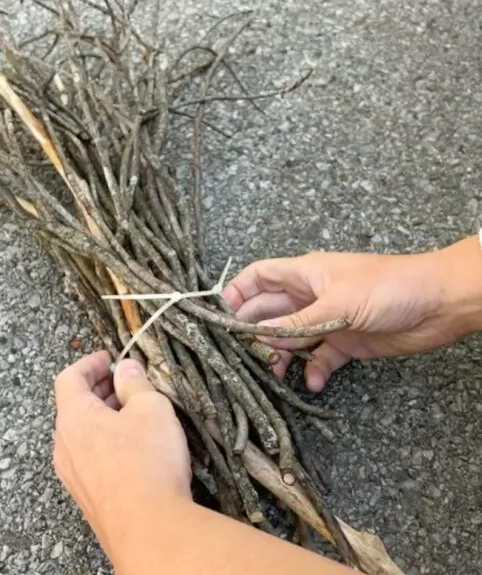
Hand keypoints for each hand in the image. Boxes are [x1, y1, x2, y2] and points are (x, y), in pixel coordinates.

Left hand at [53, 352, 190, 563]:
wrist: (149, 529)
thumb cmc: (148, 461)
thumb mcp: (150, 407)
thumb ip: (135, 383)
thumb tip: (126, 369)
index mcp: (74, 418)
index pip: (68, 379)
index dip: (88, 363)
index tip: (108, 358)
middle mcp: (65, 447)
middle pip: (73, 406)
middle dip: (98, 389)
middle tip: (124, 382)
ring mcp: (74, 476)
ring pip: (81, 435)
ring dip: (103, 417)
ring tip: (133, 413)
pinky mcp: (88, 497)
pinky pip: (89, 459)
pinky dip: (105, 442)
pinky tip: (133, 447)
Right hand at [223, 236, 481, 391]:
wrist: (436, 304)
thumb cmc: (387, 287)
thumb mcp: (337, 304)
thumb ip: (297, 323)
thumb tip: (260, 337)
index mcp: (306, 274)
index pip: (261, 276)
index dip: (238, 291)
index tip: (221, 315)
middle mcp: (312, 296)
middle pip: (271, 311)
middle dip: (255, 330)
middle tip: (241, 354)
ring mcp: (328, 320)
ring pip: (292, 337)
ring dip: (281, 354)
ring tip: (275, 372)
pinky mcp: (346, 341)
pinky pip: (321, 358)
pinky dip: (315, 371)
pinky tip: (315, 382)